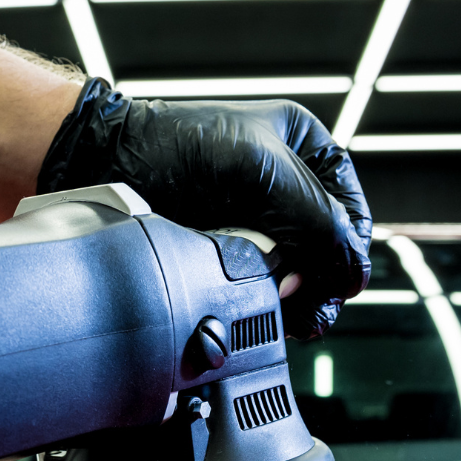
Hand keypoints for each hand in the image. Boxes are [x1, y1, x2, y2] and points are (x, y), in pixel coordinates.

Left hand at [38, 78, 370, 339]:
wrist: (106, 167)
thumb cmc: (173, 149)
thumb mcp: (261, 171)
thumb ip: (316, 217)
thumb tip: (353, 270)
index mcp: (302, 147)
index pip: (351, 208)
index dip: (351, 248)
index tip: (342, 282)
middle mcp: (285, 185)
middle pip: (328, 248)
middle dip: (324, 279)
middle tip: (312, 309)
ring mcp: (256, 221)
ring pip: (300, 271)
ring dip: (301, 297)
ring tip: (292, 313)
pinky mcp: (230, 250)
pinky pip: (266, 283)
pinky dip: (272, 300)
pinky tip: (268, 307)